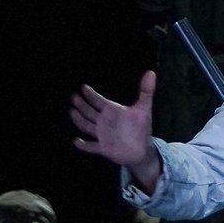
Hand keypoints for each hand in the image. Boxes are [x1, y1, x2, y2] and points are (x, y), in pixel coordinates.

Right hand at [71, 70, 163, 191]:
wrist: (141, 149)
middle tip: (74, 97)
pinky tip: (76, 140)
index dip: (91, 94)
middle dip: (81, 104)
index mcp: (111, 111)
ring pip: (86, 125)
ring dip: (79, 119)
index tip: (83, 87)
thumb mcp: (144, 108)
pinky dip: (83, 145)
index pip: (98, 100)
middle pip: (88, 111)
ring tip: (72, 111)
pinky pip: (90, 146)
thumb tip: (151, 73)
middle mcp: (104, 121)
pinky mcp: (102, 147)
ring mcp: (101, 134)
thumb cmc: (141, 128)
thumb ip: (146, 91)